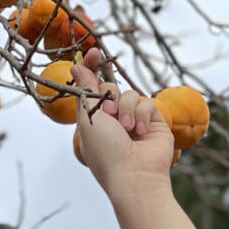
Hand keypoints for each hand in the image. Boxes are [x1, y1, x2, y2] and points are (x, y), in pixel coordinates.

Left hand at [71, 47, 175, 196]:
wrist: (134, 175)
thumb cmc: (106, 153)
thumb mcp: (89, 119)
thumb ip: (85, 91)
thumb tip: (76, 65)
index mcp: (92, 121)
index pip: (90, 89)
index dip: (91, 69)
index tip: (93, 53)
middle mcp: (112, 120)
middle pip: (111, 88)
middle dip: (110, 98)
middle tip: (109, 115)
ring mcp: (133, 120)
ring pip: (130, 94)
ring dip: (127, 109)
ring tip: (128, 130)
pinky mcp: (153, 122)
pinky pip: (148, 103)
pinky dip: (144, 116)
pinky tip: (142, 133)